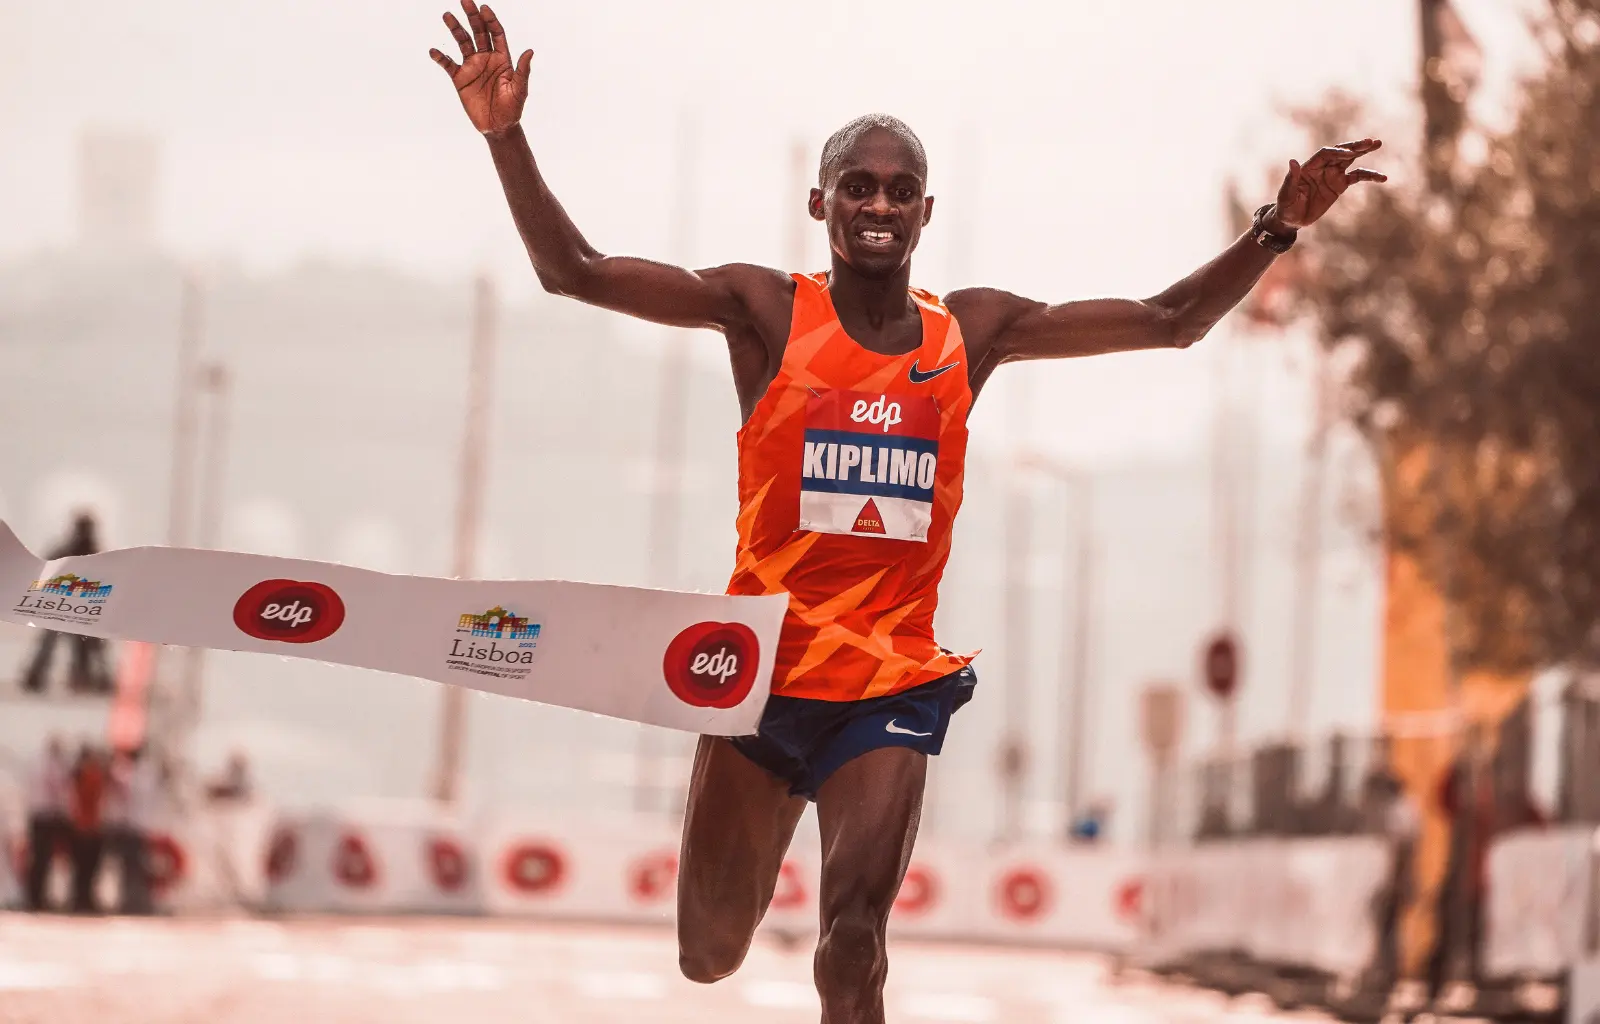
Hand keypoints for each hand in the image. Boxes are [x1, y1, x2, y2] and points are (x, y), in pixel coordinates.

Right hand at [429, 1, 531, 135]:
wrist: (498, 127)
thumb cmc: (512, 109)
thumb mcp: (520, 90)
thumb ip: (523, 70)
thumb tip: (530, 51)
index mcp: (502, 58)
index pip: (496, 34)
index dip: (490, 21)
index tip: (484, 9)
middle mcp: (486, 58)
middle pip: (478, 32)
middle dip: (472, 16)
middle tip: (465, 0)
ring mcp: (472, 66)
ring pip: (463, 42)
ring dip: (455, 29)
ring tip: (447, 15)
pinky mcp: (460, 78)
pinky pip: (448, 64)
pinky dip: (441, 57)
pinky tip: (434, 51)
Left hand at [1271, 138, 1387, 230]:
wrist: (1292, 220)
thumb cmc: (1286, 206)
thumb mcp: (1286, 194)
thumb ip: (1291, 178)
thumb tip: (1293, 161)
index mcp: (1309, 166)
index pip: (1325, 154)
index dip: (1337, 153)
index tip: (1349, 155)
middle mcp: (1322, 167)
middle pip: (1340, 152)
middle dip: (1355, 146)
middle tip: (1371, 141)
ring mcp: (1332, 175)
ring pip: (1351, 160)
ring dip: (1363, 151)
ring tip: (1377, 144)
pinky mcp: (1339, 185)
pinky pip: (1357, 177)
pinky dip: (1369, 176)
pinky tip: (1382, 178)